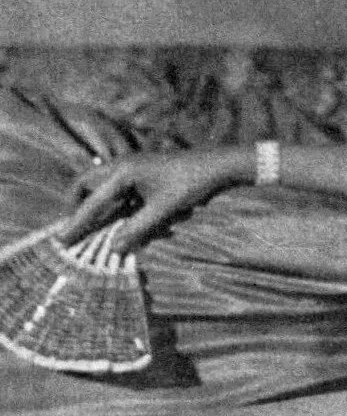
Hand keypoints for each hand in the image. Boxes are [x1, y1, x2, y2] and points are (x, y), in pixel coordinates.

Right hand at [63, 150, 244, 250]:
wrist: (217, 166)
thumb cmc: (190, 184)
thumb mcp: (164, 211)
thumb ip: (137, 230)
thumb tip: (114, 248)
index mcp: (122, 172)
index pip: (92, 202)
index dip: (76, 224)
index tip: (61, 240)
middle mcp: (122, 166)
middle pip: (87, 185)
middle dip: (79, 207)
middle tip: (75, 229)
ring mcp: (132, 168)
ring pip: (103, 188)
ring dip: (100, 207)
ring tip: (97, 229)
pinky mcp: (143, 174)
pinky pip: (121, 192)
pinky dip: (119, 207)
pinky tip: (130, 223)